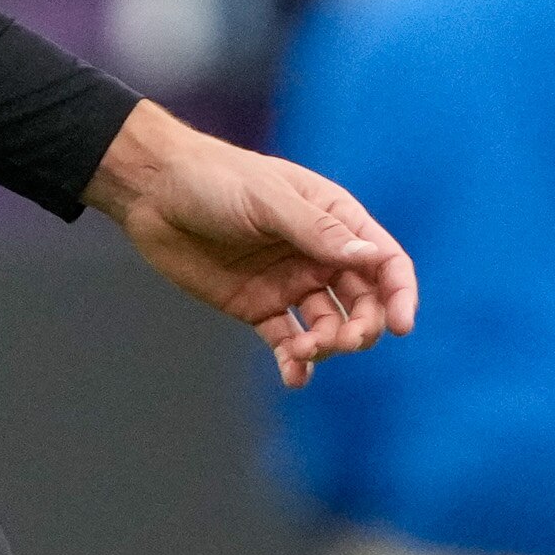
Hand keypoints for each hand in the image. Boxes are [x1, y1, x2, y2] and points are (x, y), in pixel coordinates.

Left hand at [85, 100, 419, 387]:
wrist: (152, 190)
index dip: (401, 293)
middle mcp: (318, 254)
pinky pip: (288, 342)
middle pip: (364, 302)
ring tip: (305, 349)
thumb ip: (317, 231)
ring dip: (328, 345)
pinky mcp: (258, 306)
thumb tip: (373, 257)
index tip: (402, 326)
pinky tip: (294, 375)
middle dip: (362, 327)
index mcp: (333, 218)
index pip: (384, 261)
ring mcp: (290, 283)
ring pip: (330, 326)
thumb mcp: (268, 200)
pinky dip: (297, 363)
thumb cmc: (214, 178)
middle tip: (342, 340)